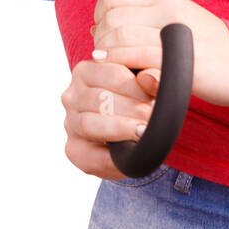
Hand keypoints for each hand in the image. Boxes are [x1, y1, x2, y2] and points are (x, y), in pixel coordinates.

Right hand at [62, 58, 160, 181]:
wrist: (138, 123)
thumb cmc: (145, 91)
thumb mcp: (153, 77)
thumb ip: (155, 73)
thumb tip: (150, 79)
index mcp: (88, 69)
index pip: (113, 72)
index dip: (138, 85)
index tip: (158, 93)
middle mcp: (73, 94)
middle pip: (100, 99)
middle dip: (131, 108)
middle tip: (154, 115)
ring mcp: (70, 122)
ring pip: (89, 124)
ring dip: (120, 129)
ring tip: (144, 132)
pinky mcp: (74, 149)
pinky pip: (88, 156)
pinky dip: (111, 158)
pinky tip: (130, 154)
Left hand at [90, 0, 228, 107]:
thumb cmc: (205, 45)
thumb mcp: (174, 20)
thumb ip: (139, 20)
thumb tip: (97, 28)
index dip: (100, 15)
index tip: (105, 33)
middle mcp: (168, 8)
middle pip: (112, 17)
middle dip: (101, 40)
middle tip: (107, 56)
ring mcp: (174, 31)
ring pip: (121, 36)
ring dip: (108, 55)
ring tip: (113, 67)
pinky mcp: (178, 57)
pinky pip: (138, 56)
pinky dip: (123, 65)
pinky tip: (124, 74)